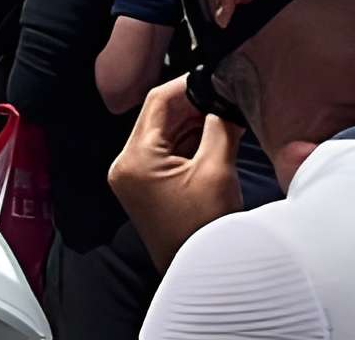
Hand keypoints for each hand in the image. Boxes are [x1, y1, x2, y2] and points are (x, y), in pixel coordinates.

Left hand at [109, 76, 242, 268]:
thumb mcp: (217, 170)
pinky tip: (218, 135)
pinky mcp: (149, 185)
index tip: (215, 77)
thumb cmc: (204, 232)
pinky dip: (192, 141)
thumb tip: (226, 94)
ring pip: (167, 131)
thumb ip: (220, 125)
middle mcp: (127, 165)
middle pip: (161, 115)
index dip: (188, 84)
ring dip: (196, 122)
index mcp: (135, 159)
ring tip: (227, 116)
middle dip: (195, 104)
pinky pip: (169, 150)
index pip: (158, 101)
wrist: (203, 277)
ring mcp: (136, 177)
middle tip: (226, 96)